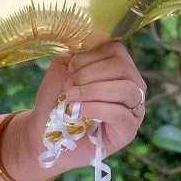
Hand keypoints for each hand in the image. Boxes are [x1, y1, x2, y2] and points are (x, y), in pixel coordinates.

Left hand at [7, 40, 146, 179]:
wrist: (46, 134)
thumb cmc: (56, 100)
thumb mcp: (61, 70)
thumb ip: (74, 56)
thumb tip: (84, 46)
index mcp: (117, 65)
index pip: (115, 49)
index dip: (90, 56)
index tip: (69, 67)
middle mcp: (132, 84)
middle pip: (122, 68)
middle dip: (90, 74)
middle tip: (68, 85)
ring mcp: (134, 108)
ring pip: (126, 89)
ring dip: (94, 90)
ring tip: (71, 98)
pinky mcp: (129, 130)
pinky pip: (121, 114)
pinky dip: (96, 108)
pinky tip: (79, 111)